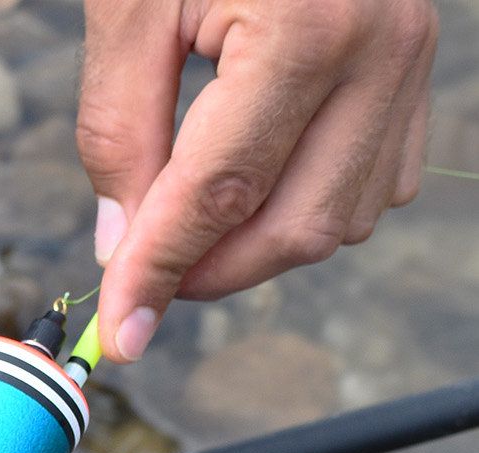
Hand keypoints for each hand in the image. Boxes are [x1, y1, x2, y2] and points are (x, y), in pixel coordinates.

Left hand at [78, 0, 437, 361]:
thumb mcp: (129, 6)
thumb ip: (119, 132)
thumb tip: (123, 248)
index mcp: (308, 26)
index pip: (220, 195)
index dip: (161, 273)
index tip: (122, 333)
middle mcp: (381, 46)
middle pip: (294, 228)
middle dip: (211, 271)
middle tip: (145, 276)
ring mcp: (414, 56)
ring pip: (340, 220)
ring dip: (256, 246)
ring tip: (188, 223)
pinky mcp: (420, 67)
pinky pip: (373, 183)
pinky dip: (306, 207)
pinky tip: (252, 185)